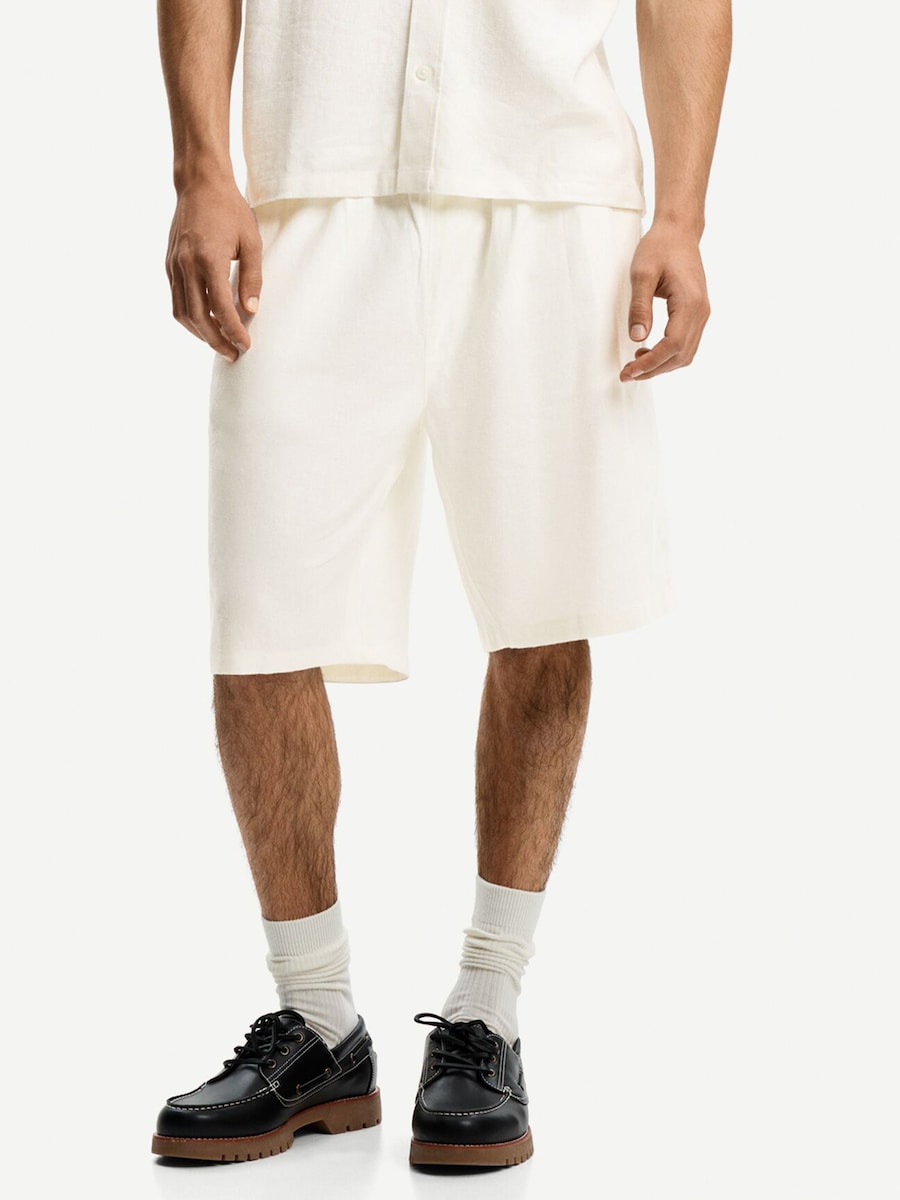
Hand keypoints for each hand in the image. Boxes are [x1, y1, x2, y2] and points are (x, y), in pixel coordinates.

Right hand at [165, 177, 262, 361]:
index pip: (220, 308)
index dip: (233, 331)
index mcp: (209, 259)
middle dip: (216, 341)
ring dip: (200, 333)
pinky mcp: (169, 264)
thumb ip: (252, 278)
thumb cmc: (230, 209)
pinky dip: (190, 317)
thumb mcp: (251, 243)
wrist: (200, 183)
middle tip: (233, 354)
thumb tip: (250, 310)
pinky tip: (206, 322)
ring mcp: (174, 265)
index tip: (246, 345)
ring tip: (220, 343)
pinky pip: (176, 299)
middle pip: (197, 317)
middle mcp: (186, 265)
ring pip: (181, 313)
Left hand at [620, 220, 710, 381]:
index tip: (629, 371)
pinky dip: (668, 355)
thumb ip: (639, 307)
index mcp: (690, 302)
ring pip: (686, 354)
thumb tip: (637, 338)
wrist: (678, 231)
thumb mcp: (641, 274)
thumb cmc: (659, 247)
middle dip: (653, 370)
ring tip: (635, 364)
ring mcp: (702, 313)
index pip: (672, 345)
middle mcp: (701, 311)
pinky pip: (686, 344)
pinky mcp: (697, 313)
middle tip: (627, 374)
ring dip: (661, 365)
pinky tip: (648, 351)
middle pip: (680, 355)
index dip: (650, 362)